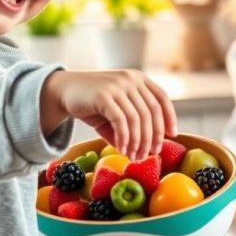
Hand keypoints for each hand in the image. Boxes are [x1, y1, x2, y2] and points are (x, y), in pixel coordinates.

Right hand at [40, 69, 177, 159]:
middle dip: (153, 137)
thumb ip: (132, 126)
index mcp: (138, 79)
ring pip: (137, 119)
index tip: (172, 135)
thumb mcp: (116, 113)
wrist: (63, 91)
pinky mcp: (104, 95)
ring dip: (138, 142)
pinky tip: (122, 150)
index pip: (161, 99)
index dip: (169, 117)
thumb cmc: (93, 104)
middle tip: (149, 154)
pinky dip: (124, 138)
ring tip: (134, 156)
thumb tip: (147, 149)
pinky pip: (120, 121)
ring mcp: (118, 85)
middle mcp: (131, 79)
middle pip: (151, 112)